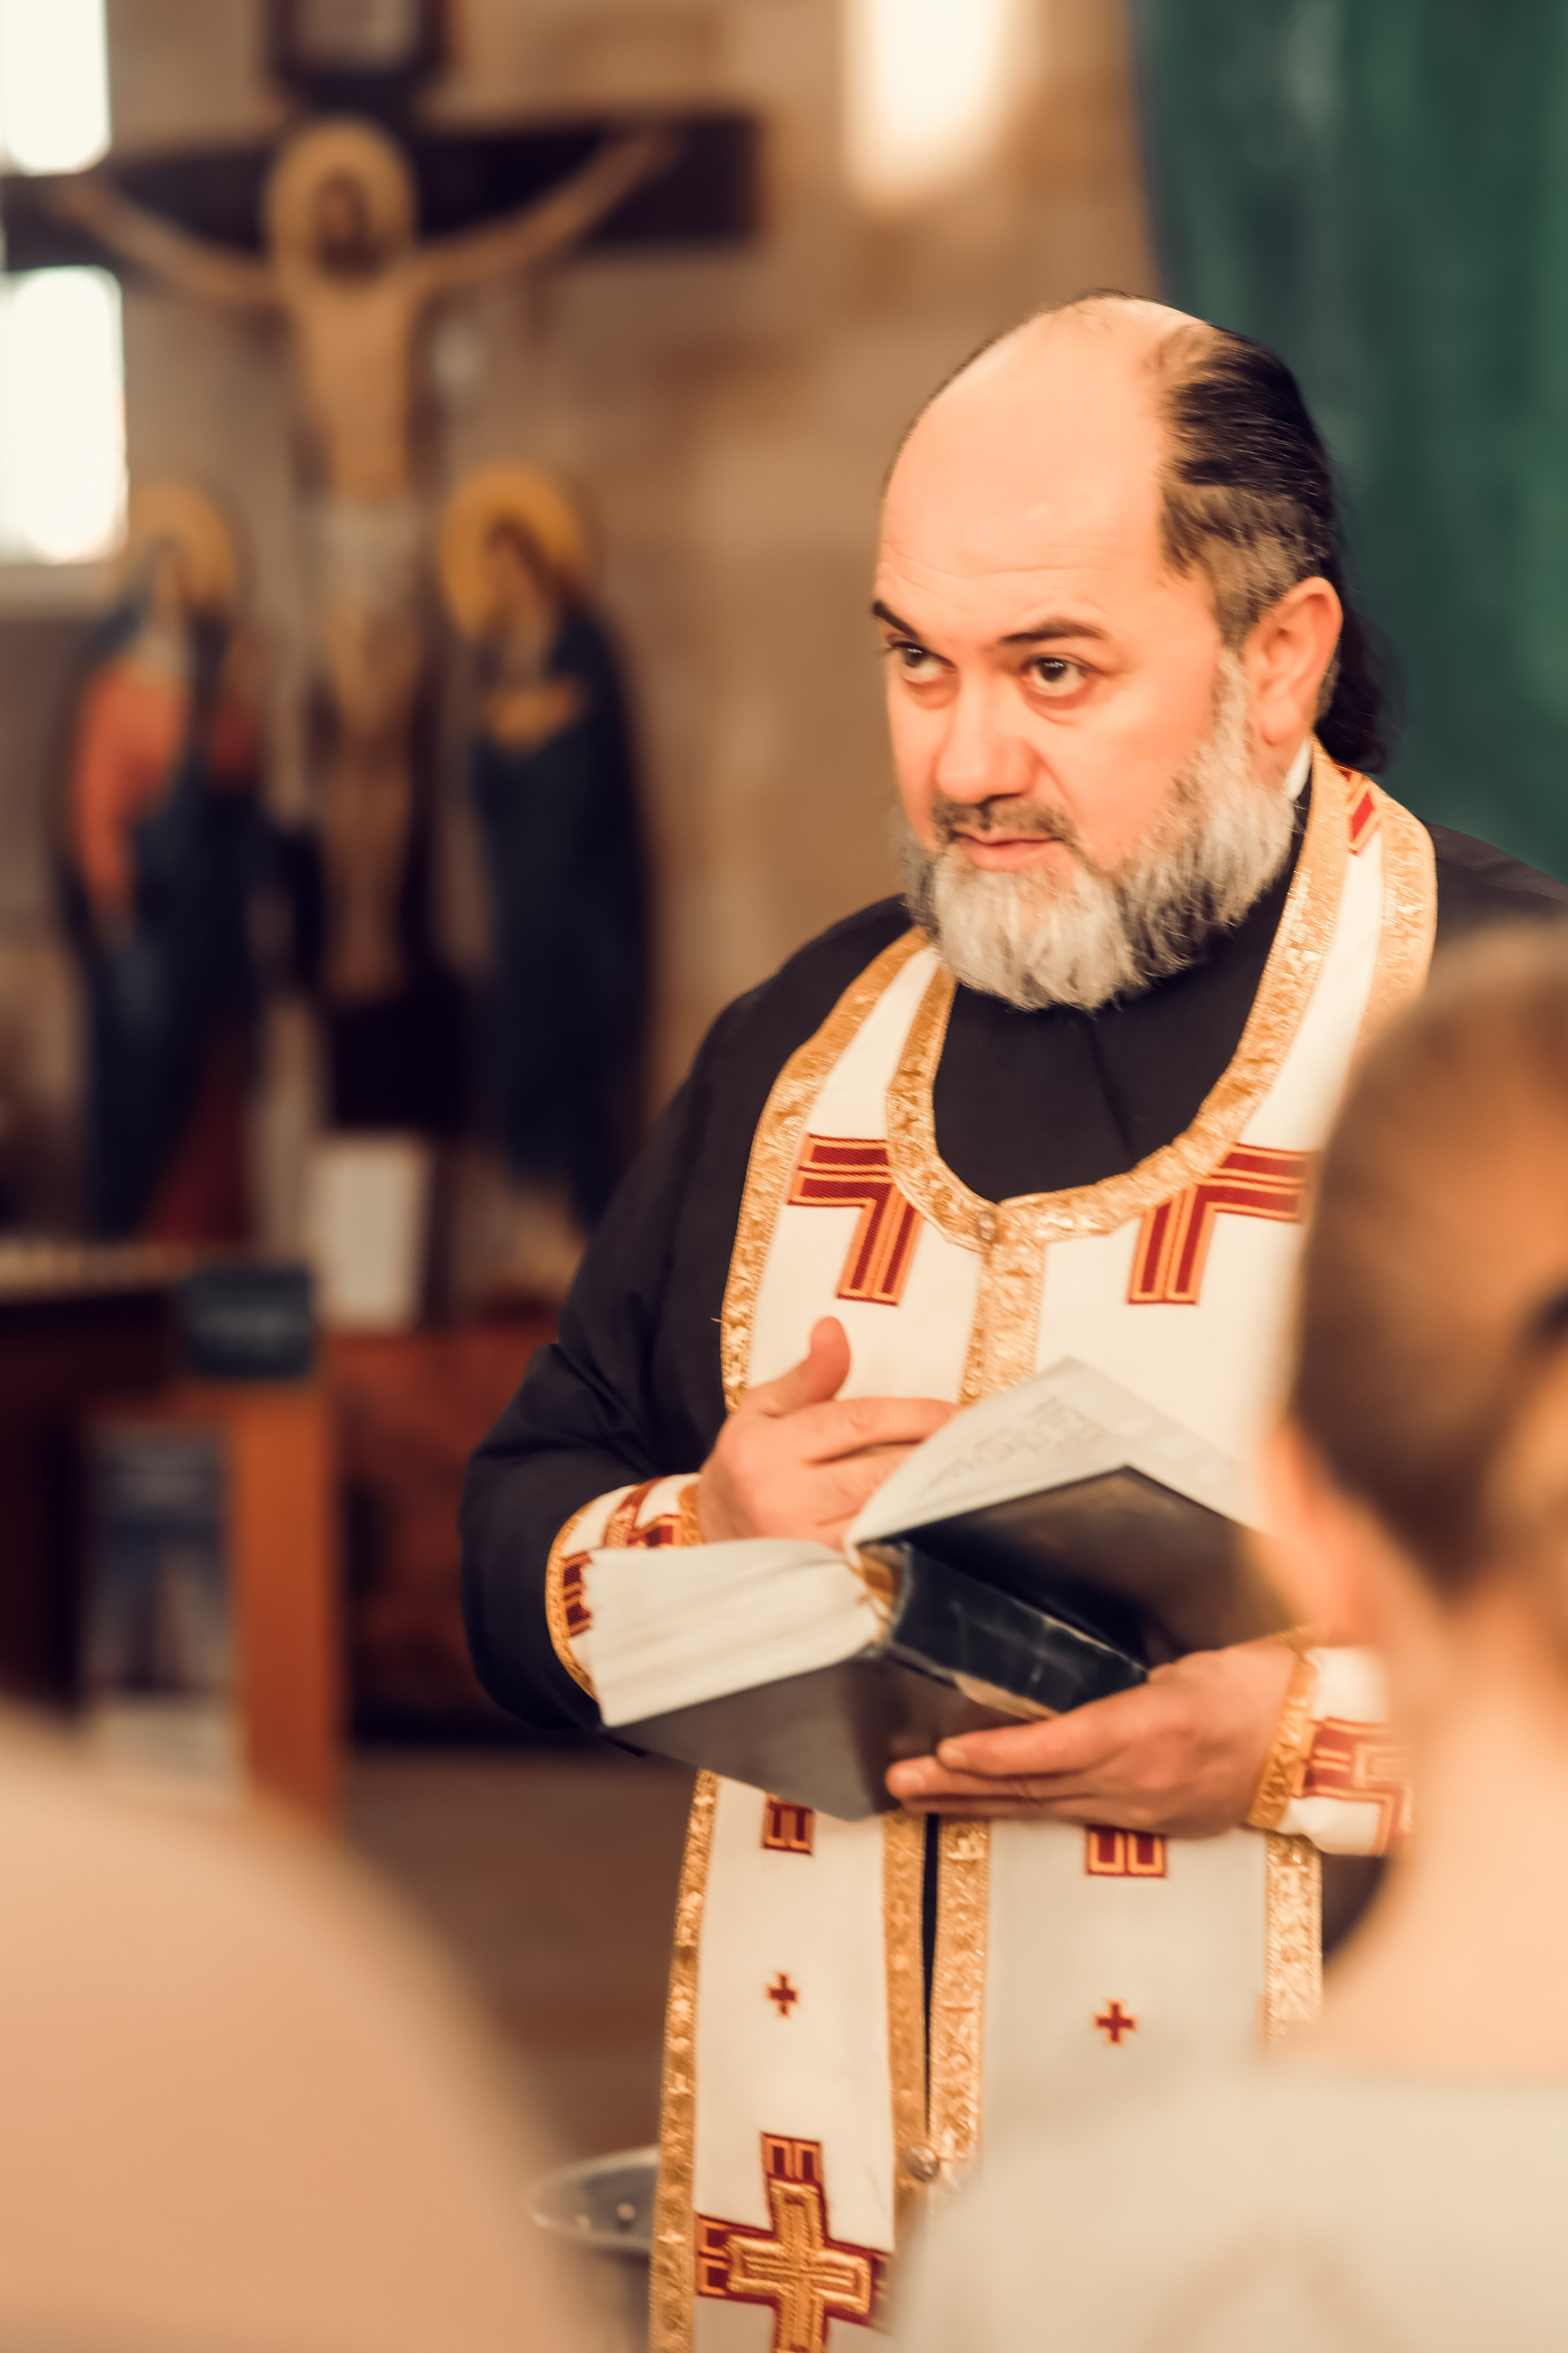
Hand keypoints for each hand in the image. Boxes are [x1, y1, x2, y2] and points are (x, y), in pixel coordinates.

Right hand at [697, 1316, 955, 1548]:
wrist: (708, 1535)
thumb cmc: (746, 1466)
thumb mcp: (762, 1411)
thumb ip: (807, 1376)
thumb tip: (834, 1328)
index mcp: (767, 1450)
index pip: (855, 1423)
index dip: (912, 1415)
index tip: (954, 1412)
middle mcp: (782, 1499)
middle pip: (877, 1474)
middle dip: (931, 1456)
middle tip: (975, 1443)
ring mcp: (801, 1546)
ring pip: (882, 1518)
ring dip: (928, 1498)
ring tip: (965, 1477)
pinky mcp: (820, 1577)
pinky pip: (877, 1554)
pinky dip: (909, 1535)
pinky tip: (936, 1520)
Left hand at [886, 1637, 1296, 1836]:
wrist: (1325, 1746)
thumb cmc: (1263, 1688)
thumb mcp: (1190, 1667)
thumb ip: (1129, 1684)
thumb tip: (1081, 1688)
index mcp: (1148, 1732)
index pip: (1054, 1750)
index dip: (996, 1757)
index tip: (944, 1755)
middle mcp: (1138, 1781)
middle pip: (1032, 1788)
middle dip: (959, 1787)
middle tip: (899, 1783)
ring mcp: (1145, 1809)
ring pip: (1045, 1808)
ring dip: (978, 1804)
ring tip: (919, 1797)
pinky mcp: (1156, 1823)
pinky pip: (1077, 1815)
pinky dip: (1027, 1809)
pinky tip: (987, 1806)